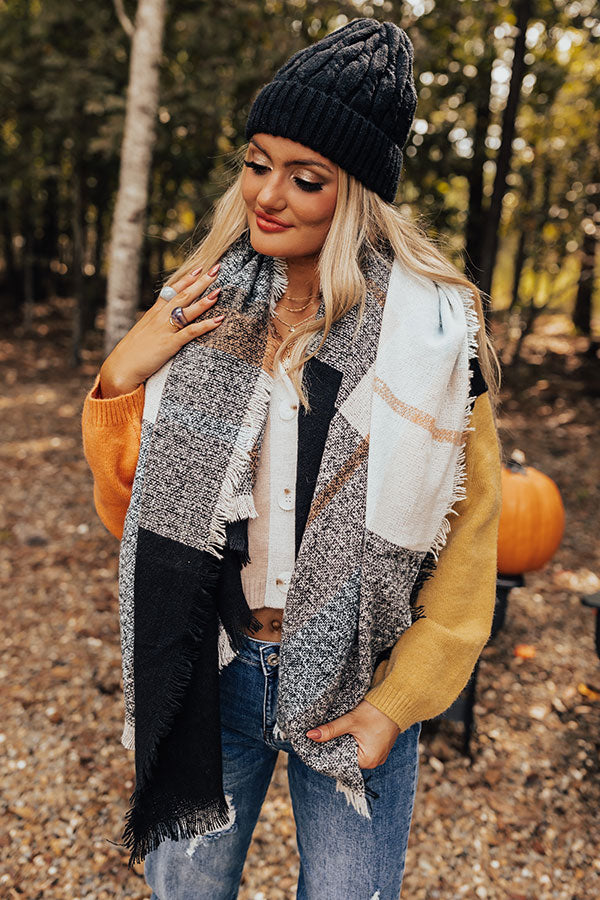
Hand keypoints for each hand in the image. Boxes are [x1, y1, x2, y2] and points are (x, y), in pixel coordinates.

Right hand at [99, 264, 224, 397]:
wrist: (121, 368)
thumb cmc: (132, 353)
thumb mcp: (143, 333)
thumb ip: (154, 324)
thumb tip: (164, 320)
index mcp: (153, 314)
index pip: (172, 291)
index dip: (186, 279)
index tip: (198, 268)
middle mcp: (160, 317)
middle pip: (183, 295)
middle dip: (201, 282)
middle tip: (216, 269)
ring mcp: (165, 329)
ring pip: (188, 310)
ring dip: (205, 300)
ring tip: (219, 290)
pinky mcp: (170, 343)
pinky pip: (191, 332)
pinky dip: (206, 325)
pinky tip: (219, 320)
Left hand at [306, 700, 399, 768]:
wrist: (396, 700)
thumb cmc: (375, 712)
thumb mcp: (350, 721)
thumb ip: (330, 730)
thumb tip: (310, 736)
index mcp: (368, 761)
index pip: (341, 762)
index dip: (328, 752)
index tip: (317, 744)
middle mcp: (374, 762)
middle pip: (347, 757)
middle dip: (336, 746)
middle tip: (323, 736)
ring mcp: (378, 754)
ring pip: (354, 751)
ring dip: (345, 742)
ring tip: (334, 733)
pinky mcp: (378, 746)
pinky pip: (361, 747)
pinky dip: (353, 740)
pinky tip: (346, 731)